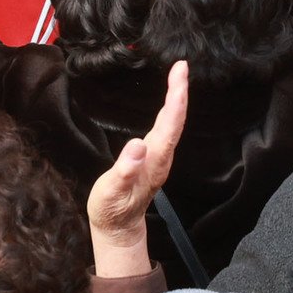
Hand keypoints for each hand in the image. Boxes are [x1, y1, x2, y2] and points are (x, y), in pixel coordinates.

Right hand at [88, 61, 187, 277]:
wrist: (118, 227)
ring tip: (177, 76)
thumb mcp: (112, 191)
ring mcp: (160, 157)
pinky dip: (170, 110)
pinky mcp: (155, 157)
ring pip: (174, 123)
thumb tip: (137, 145)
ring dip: (177, 98)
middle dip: (179, 91)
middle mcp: (162, 156)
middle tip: (181, 66)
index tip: (179, 74)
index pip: (170, 124)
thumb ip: (125, 170)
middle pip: (176, 120)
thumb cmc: (112, 209)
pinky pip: (167, 128)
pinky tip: (169, 101)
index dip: (176, 97)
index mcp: (154, 160)